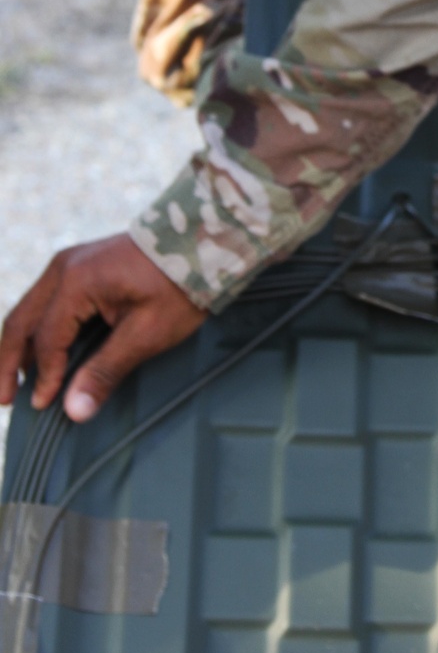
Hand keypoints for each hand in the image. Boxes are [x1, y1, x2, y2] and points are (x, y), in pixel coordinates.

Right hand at [0, 235, 205, 421]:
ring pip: (29, 310)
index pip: (47, 339)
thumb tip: (73, 411)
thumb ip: (106, 370)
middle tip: (2, 400)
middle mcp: (63, 268)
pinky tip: (41, 354)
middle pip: (21, 322)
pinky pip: (46, 301)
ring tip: (15, 383)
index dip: (44, 376)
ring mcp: (69, 263)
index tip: (42, 407)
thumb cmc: (179, 286)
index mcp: (75, 283)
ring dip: (20, 348)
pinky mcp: (79, 265)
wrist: (202, 241)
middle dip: (9, 364)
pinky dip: (37, 330)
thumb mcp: (147, 333)